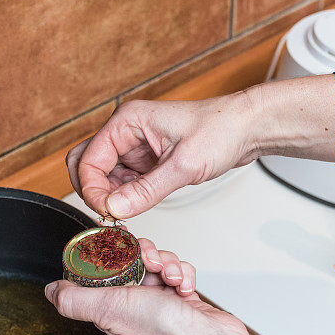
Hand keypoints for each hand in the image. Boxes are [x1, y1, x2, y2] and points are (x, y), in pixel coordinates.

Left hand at [45, 238, 248, 334]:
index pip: (108, 267)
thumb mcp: (107, 306)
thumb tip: (50, 290)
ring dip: (169, 263)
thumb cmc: (161, 330)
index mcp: (113, 304)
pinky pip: (181, 271)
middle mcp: (135, 302)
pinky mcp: (183, 297)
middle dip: (148, 254)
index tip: (124, 248)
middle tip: (152, 264)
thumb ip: (75, 299)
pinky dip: (185, 274)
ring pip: (161, 261)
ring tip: (171, 278)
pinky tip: (184, 288)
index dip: (116, 253)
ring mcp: (160, 299)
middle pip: (136, 259)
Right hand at [66, 77, 334, 219]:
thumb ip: (147, 190)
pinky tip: (139, 206)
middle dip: (93, 191)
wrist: (247, 128)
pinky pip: (125, 181)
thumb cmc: (221, 130)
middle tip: (110, 213)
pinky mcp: (148, 160)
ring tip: (129, 212)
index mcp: (127, 121)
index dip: (92, 189)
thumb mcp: (184, 165)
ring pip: (104, 175)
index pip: (88, 159)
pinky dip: (126, 196)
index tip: (106, 211)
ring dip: (111, 196)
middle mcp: (127, 131)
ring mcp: (136, 146)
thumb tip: (115, 209)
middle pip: (87, 164)